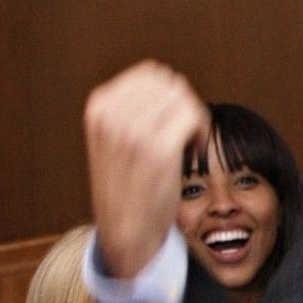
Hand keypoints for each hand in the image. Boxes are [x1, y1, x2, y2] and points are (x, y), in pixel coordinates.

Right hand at [85, 61, 210, 276]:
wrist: (125, 228)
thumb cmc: (128, 182)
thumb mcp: (115, 135)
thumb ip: (132, 106)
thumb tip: (169, 79)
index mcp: (100, 105)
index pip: (151, 73)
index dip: (170, 93)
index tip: (171, 118)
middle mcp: (112, 113)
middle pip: (171, 83)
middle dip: (185, 104)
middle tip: (183, 132)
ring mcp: (133, 130)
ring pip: (185, 98)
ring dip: (195, 118)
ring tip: (187, 143)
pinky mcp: (158, 149)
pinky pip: (195, 117)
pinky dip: (203, 131)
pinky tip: (193, 151)